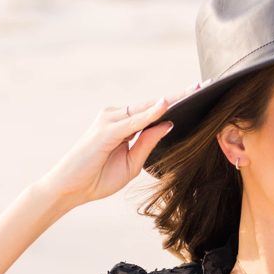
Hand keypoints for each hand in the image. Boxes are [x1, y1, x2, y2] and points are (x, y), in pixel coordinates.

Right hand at [38, 84, 200, 207]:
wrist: (70, 190)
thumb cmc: (97, 178)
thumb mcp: (132, 163)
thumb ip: (148, 143)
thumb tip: (168, 124)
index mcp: (124, 125)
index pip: (154, 111)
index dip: (175, 102)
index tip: (198, 93)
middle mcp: (116, 117)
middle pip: (152, 104)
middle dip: (178, 96)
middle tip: (203, 84)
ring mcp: (109, 121)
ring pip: (145, 108)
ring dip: (169, 100)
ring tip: (193, 91)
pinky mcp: (105, 131)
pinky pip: (133, 121)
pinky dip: (149, 113)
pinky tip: (165, 106)